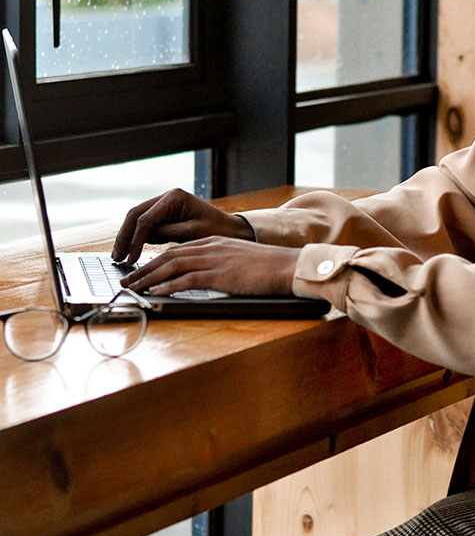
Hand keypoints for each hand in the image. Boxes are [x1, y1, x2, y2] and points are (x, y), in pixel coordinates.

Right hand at [112, 189, 254, 264]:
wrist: (231, 229)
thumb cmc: (218, 230)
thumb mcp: (194, 233)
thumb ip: (169, 233)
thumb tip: (145, 237)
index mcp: (174, 197)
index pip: (147, 219)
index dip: (135, 239)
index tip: (130, 258)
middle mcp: (166, 197)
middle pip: (135, 215)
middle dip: (124, 237)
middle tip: (116, 258)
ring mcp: (164, 205)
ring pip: (136, 220)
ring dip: (127, 238)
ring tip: (119, 258)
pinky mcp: (164, 215)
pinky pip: (145, 226)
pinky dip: (137, 239)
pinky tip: (130, 253)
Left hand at [120, 237, 300, 296]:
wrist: (286, 265)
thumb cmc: (268, 267)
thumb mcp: (240, 261)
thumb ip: (221, 265)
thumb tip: (206, 279)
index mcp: (214, 243)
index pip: (177, 250)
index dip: (156, 261)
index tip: (141, 271)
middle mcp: (210, 248)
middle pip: (168, 256)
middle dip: (144, 269)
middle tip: (126, 279)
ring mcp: (213, 260)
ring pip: (171, 266)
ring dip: (148, 278)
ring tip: (131, 287)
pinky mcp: (219, 274)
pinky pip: (186, 279)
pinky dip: (167, 286)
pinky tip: (154, 292)